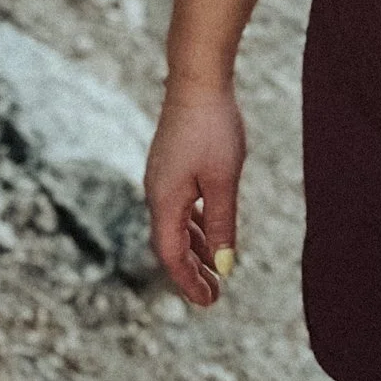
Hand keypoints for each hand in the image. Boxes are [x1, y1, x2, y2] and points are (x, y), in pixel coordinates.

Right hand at [144, 74, 245, 306]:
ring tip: (217, 267)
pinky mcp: (170, 162)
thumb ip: (222, 223)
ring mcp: (161, 175)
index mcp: (164, 199)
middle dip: (192, 270)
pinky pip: (179, 204)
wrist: (197, 77)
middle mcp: (156, 191)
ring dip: (195, 247)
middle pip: (170, 243)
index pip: (171, 255)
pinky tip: (211, 226)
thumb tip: (224, 265)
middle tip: (214, 294)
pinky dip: (195, 223)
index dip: (188, 282)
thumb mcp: (223, 181)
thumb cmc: (213, 127)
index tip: (209, 302)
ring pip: (176, 223)